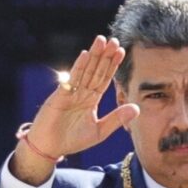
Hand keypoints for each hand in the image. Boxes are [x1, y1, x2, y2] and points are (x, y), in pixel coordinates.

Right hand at [10, 36, 139, 184]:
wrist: (50, 147)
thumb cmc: (72, 140)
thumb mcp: (100, 131)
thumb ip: (117, 119)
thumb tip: (137, 108)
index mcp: (91, 99)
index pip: (104, 78)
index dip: (112, 65)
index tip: (121, 51)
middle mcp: (82, 92)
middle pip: (96, 70)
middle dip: (105, 56)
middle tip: (114, 40)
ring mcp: (71, 92)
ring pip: (85, 70)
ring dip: (94, 55)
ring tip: (102, 40)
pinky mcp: (61, 95)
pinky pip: (72, 79)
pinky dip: (79, 66)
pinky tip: (86, 54)